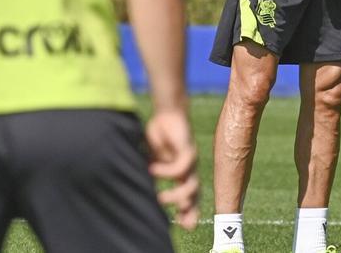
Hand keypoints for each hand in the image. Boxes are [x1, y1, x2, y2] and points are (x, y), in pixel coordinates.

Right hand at [146, 109, 199, 229]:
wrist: (167, 113)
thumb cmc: (159, 137)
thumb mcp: (154, 161)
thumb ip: (153, 176)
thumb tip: (145, 192)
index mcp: (183, 173)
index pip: (190, 196)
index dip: (189, 212)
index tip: (184, 226)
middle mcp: (190, 169)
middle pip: (195, 194)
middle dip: (190, 210)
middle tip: (180, 220)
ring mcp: (191, 160)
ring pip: (192, 185)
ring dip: (177, 196)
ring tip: (160, 197)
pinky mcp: (188, 148)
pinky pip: (181, 166)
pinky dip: (167, 172)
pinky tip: (153, 169)